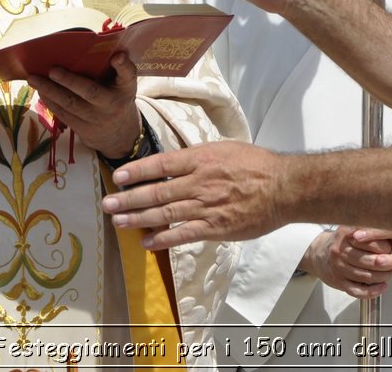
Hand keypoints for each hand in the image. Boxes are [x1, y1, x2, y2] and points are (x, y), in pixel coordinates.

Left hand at [28, 53, 141, 158]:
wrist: (119, 134)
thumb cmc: (118, 97)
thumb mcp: (125, 84)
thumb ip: (119, 68)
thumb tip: (111, 51)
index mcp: (124, 89)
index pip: (127, 76)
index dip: (123, 66)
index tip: (118, 56)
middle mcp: (109, 104)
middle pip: (89, 92)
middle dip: (69, 81)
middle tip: (52, 70)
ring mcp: (94, 119)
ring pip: (70, 104)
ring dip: (50, 91)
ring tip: (34, 79)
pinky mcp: (81, 128)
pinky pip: (63, 114)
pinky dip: (49, 102)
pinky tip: (39, 90)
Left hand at [100, 141, 284, 250]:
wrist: (284, 187)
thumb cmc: (256, 165)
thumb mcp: (224, 148)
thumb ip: (197, 157)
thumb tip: (173, 163)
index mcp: (200, 158)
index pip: (160, 164)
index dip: (136, 171)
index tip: (118, 176)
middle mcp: (199, 182)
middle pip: (157, 190)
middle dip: (129, 198)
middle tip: (107, 203)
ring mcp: (207, 206)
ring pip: (166, 213)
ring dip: (139, 218)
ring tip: (118, 221)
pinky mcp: (216, 228)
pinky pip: (184, 234)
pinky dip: (164, 239)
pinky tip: (147, 242)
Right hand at [302, 227, 391, 297]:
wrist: (318, 255)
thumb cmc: (342, 242)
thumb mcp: (352, 231)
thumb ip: (373, 233)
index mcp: (345, 235)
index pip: (371, 242)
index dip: (386, 246)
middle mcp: (340, 251)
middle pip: (370, 261)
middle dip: (387, 263)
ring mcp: (339, 268)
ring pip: (366, 276)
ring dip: (383, 277)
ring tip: (390, 273)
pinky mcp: (339, 282)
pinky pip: (358, 291)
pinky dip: (373, 291)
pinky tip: (382, 287)